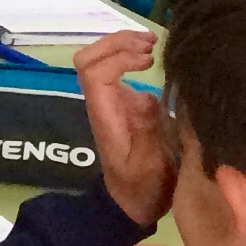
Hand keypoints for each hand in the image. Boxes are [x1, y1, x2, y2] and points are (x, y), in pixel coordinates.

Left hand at [74, 28, 175, 225]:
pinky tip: (155, 57)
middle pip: (90, 60)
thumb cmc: (143, 189)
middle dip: (116, 42)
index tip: (148, 60)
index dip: (117, 58)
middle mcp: (104, 103)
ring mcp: (112, 102)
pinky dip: (132, 55)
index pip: (94, 74)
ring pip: (101, 61)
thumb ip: (147, 133)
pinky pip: (118, 70)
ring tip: (153, 45)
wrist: (133, 203)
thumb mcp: (150, 167)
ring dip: (123, 45)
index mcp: (105, 115)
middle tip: (151, 42)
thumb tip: (145, 96)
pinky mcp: (125, 104)